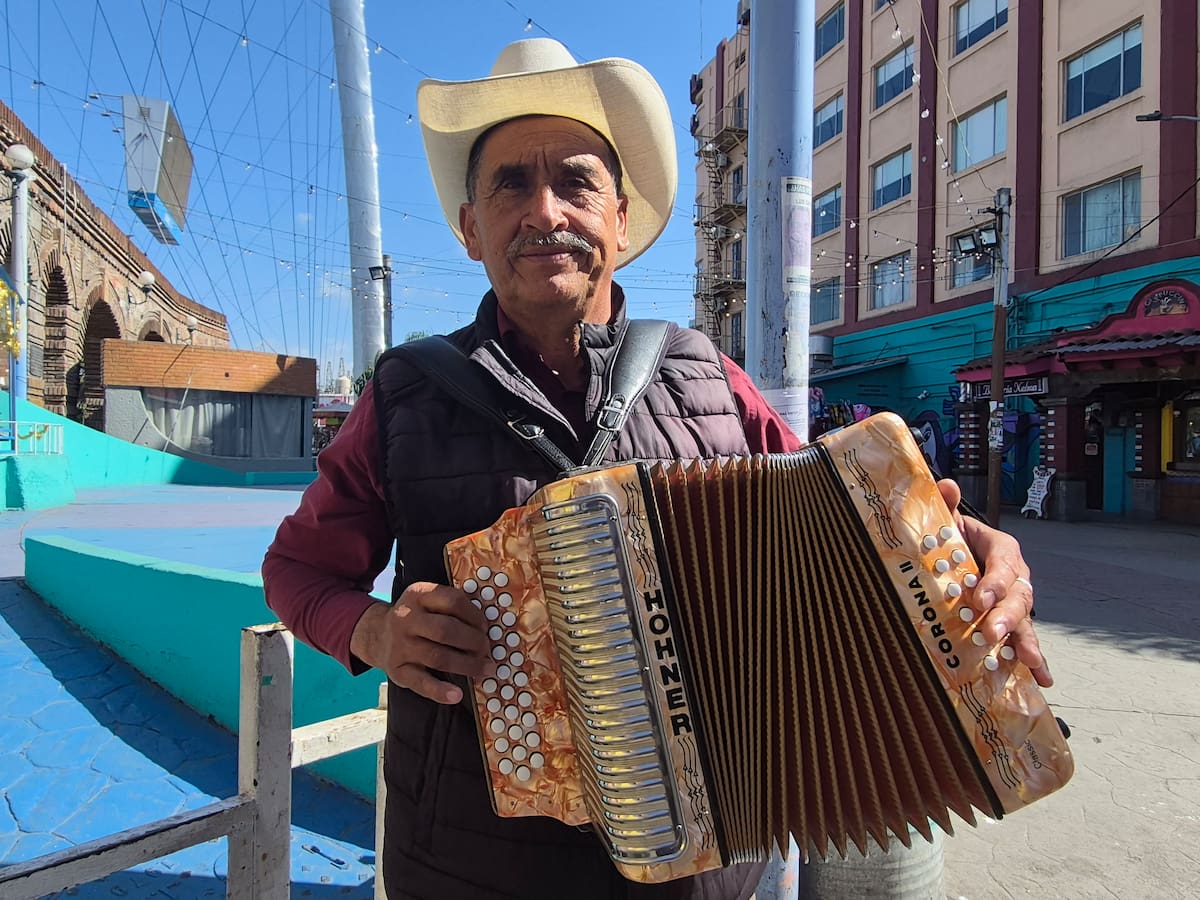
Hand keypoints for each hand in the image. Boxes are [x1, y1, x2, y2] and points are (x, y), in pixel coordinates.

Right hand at [350, 582, 490, 703]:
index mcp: (418, 595)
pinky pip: (421, 682)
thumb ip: (452, 608)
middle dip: (474, 642)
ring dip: (467, 665)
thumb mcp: (427, 602)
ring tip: (484, 669)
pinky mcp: (397, 670)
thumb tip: (486, 629)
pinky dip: (440, 691)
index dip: (475, 615)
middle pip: (447, 630)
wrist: (377, 635)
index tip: (485, 627)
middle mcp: (406, 618)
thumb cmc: (416, 619)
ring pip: (439, 657)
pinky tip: (457, 694)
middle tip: (486, 649)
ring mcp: (400, 645)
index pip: (453, 601)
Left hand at [936, 479, 1051, 687]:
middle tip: (993, 631)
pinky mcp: (1010, 622)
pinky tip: (1042, 679)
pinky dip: (1034, 659)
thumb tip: (945, 484)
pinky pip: (1023, 640)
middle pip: (1018, 595)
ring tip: (1029, 663)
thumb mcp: (948, 520)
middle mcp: (1015, 576)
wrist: (955, 555)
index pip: (1003, 561)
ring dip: (1026, 641)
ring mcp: (1015, 601)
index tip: (979, 598)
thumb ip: (947, 504)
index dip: (994, 580)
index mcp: (1002, 549)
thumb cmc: (952, 538)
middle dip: (1008, 615)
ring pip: (1025, 620)